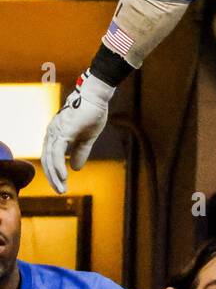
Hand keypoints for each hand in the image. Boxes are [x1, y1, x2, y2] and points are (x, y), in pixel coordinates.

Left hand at [41, 70, 114, 193]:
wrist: (95, 97)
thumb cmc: (92, 113)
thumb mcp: (88, 138)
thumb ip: (80, 152)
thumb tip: (75, 168)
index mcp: (56, 135)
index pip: (50, 158)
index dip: (54, 172)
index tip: (61, 185)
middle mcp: (51, 134)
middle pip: (47, 161)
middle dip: (53, 178)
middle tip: (60, 191)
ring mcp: (55, 133)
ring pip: (50, 159)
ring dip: (55, 176)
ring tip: (62, 189)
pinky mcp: (63, 132)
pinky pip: (57, 153)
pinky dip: (59, 166)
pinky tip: (65, 177)